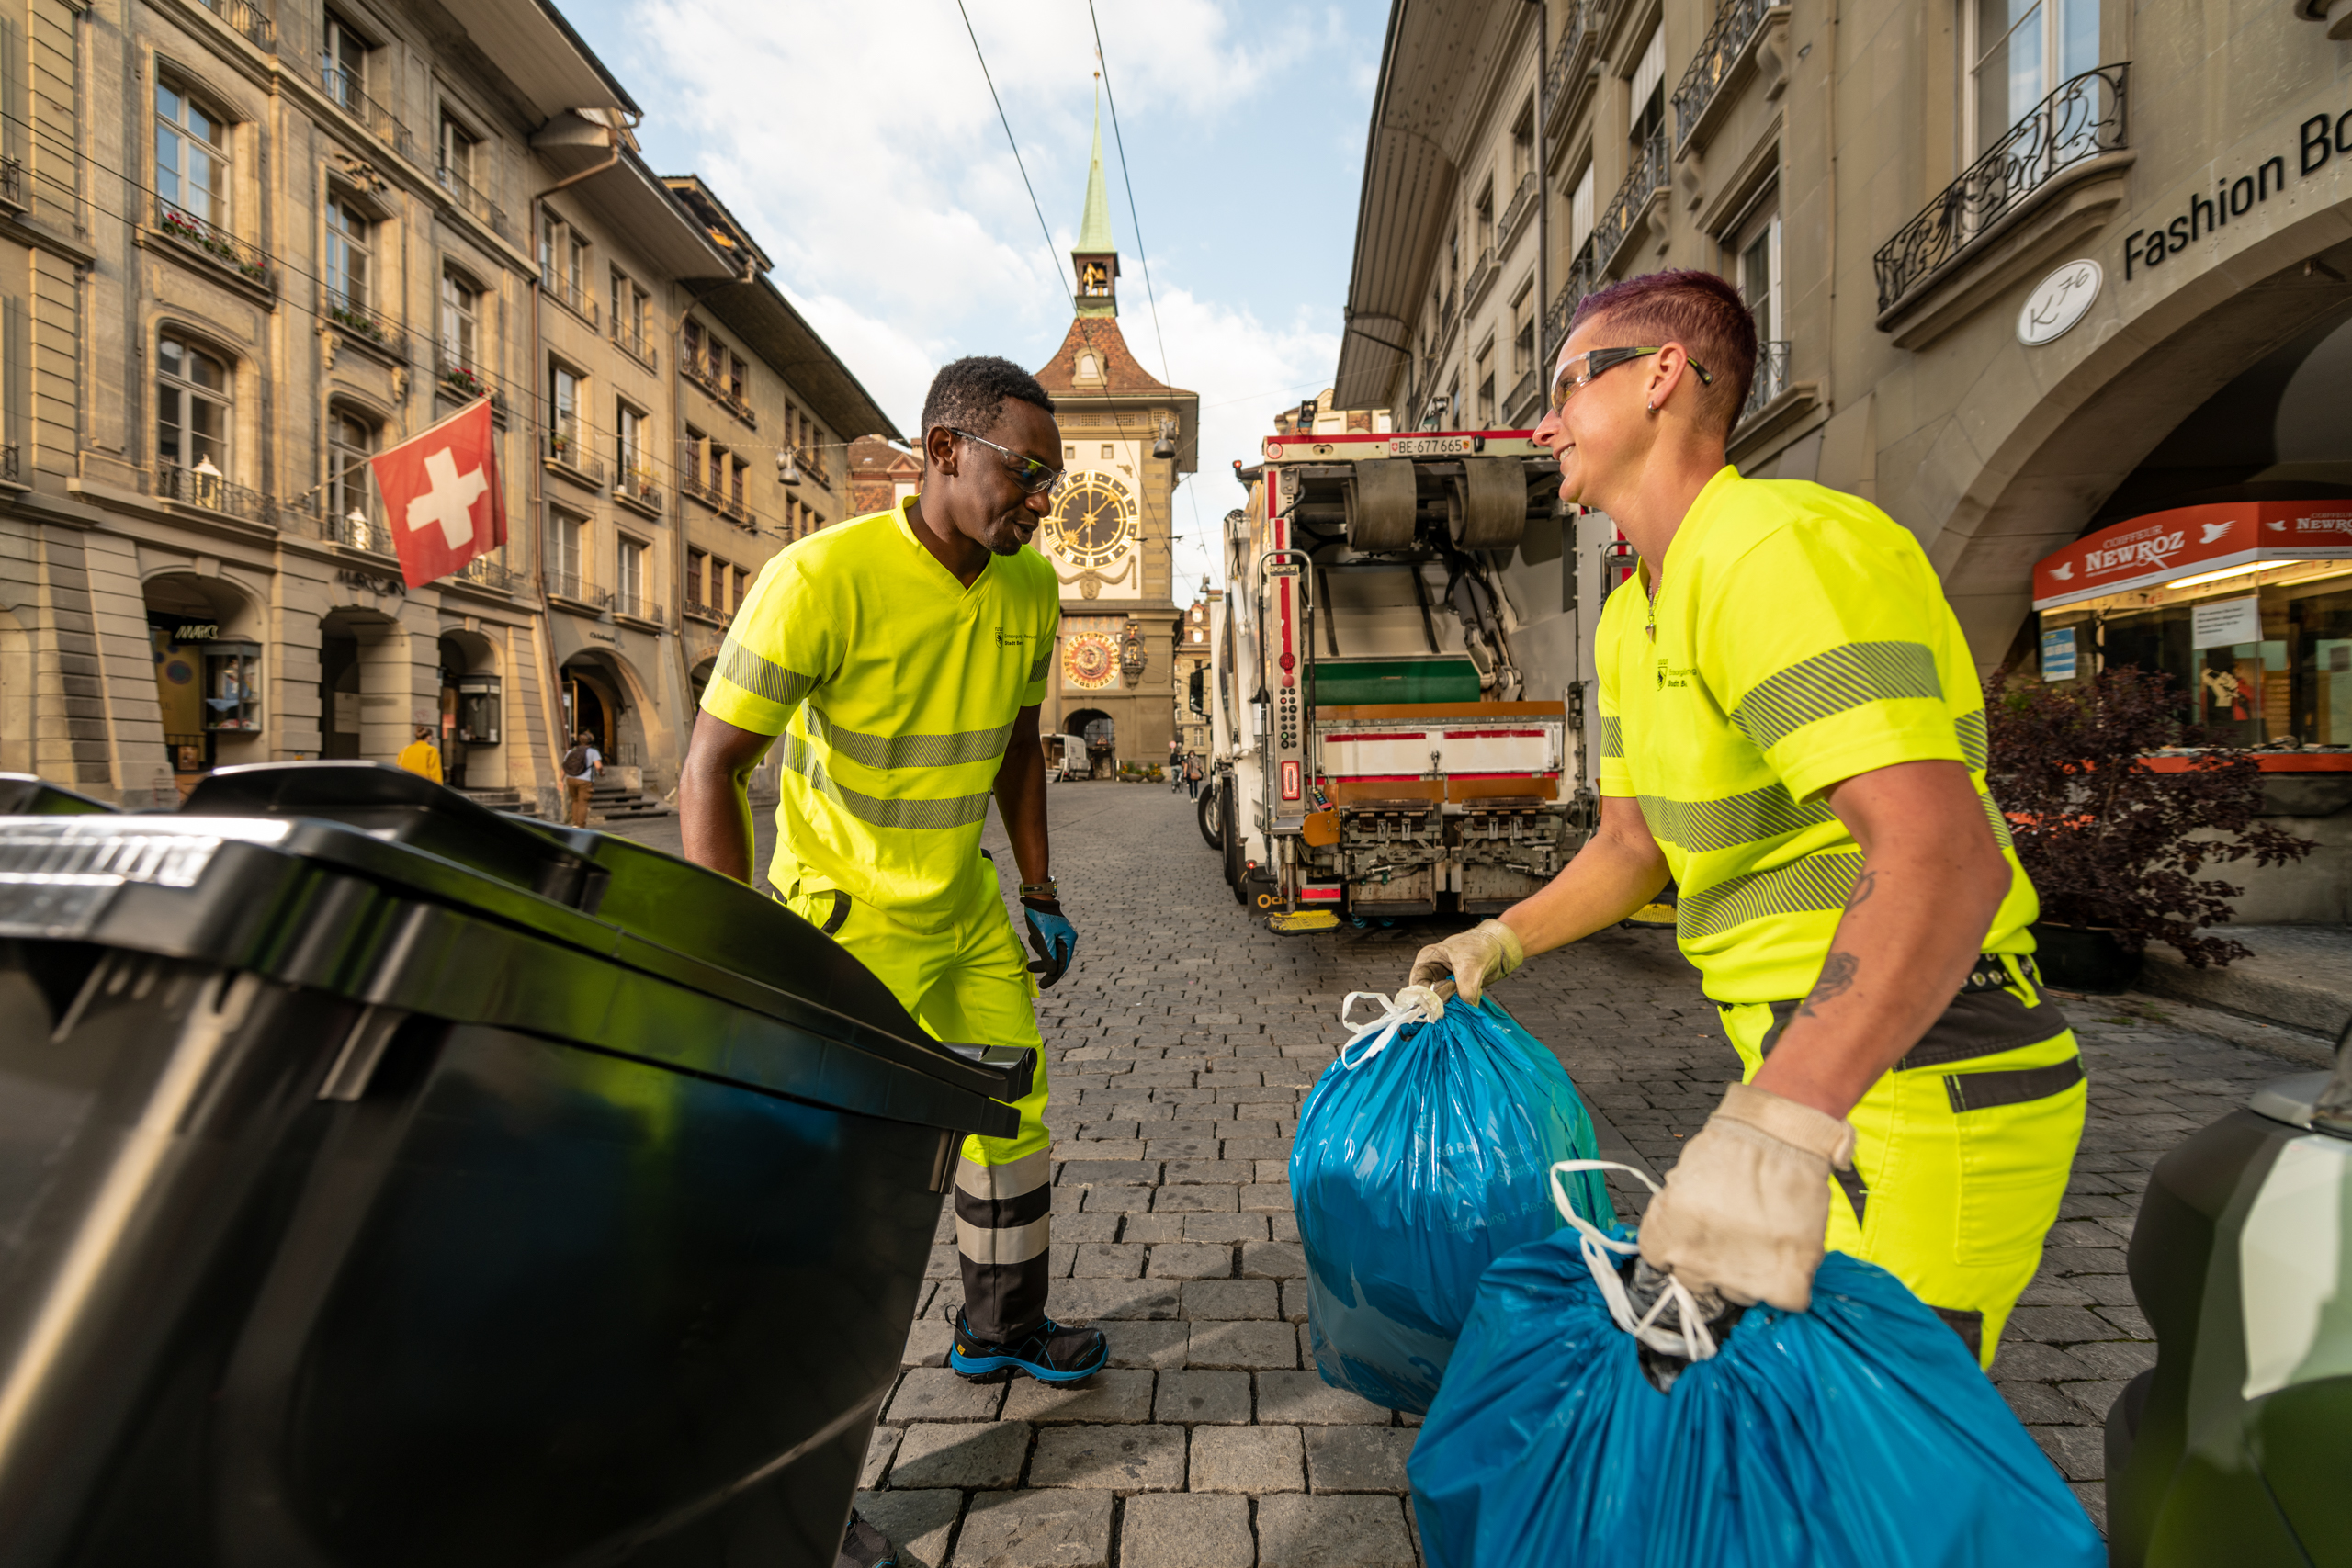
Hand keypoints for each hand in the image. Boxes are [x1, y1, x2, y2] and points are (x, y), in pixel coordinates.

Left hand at [1022, 900, 1075, 988]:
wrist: (1036, 898)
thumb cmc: (1040, 917)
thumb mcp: (1043, 938)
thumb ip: (1048, 956)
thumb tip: (1052, 972)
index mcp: (1069, 940)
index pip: (1062, 964)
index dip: (1053, 976)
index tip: (1043, 985)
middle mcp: (1067, 938)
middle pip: (1056, 960)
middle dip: (1042, 965)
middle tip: (1029, 970)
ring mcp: (1060, 936)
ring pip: (1049, 952)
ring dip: (1039, 951)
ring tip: (1031, 939)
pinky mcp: (1051, 933)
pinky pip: (1045, 945)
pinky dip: (1038, 944)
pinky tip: (1032, 935)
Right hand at [1406, 918, 1524, 1003]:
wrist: (1501, 946)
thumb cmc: (1481, 947)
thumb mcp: (1470, 969)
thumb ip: (1465, 993)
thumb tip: (1464, 1013)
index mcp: (1427, 959)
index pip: (1417, 985)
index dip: (1424, 998)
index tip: (1436, 1008)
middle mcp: (1432, 971)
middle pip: (1427, 996)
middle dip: (1440, 1002)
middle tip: (1455, 996)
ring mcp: (1444, 981)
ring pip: (1441, 1002)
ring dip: (1452, 1004)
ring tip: (1465, 994)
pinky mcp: (1456, 990)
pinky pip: (1453, 1004)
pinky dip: (1460, 1006)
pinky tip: (1469, 1000)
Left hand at [1637, 1081, 1855, 1311]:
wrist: (1776, 1136)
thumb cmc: (1731, 1146)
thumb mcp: (1681, 1180)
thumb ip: (1675, 1216)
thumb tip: (1681, 1234)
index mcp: (1665, 1237)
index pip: (1661, 1264)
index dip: (1681, 1250)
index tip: (1696, 1241)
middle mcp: (1695, 1264)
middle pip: (1697, 1284)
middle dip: (1712, 1264)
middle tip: (1734, 1239)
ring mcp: (1739, 1277)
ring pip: (1740, 1293)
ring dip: (1751, 1275)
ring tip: (1766, 1239)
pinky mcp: (1782, 1283)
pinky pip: (1786, 1300)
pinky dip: (1790, 1284)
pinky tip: (1791, 1257)